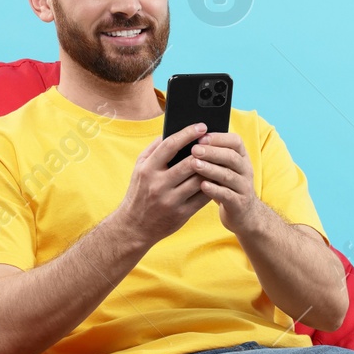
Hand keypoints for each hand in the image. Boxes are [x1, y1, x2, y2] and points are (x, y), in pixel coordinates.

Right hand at [115, 122, 211, 246]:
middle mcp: (158, 184)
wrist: (134, 227)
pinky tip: (216, 178)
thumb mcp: (139, 169)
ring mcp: (171, 200)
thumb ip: (154, 150)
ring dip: (211, 168)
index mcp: (148, 170)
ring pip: (199, 180)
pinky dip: (211, 186)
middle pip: (189, 163)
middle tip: (216, 142)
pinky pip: (202, 197)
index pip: (169, 145)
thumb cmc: (139, 193)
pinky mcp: (181, 214)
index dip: (187, 133)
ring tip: (219, 158)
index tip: (201, 126)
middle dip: (206, 151)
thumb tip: (170, 130)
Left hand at [188, 131, 266, 234]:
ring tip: (194, 165)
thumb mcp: (223, 168)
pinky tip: (202, 185)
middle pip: (231, 157)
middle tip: (194, 149)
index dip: (219, 138)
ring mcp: (244, 187)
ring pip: (228, 175)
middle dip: (212, 152)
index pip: (235, 141)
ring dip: (211, 169)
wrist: (243, 214)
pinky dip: (215, 190)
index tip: (200, 137)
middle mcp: (245, 170)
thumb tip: (189, 140)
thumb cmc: (225, 186)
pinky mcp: (239, 203)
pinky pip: (227, 195)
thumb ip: (212, 156)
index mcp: (242, 158)